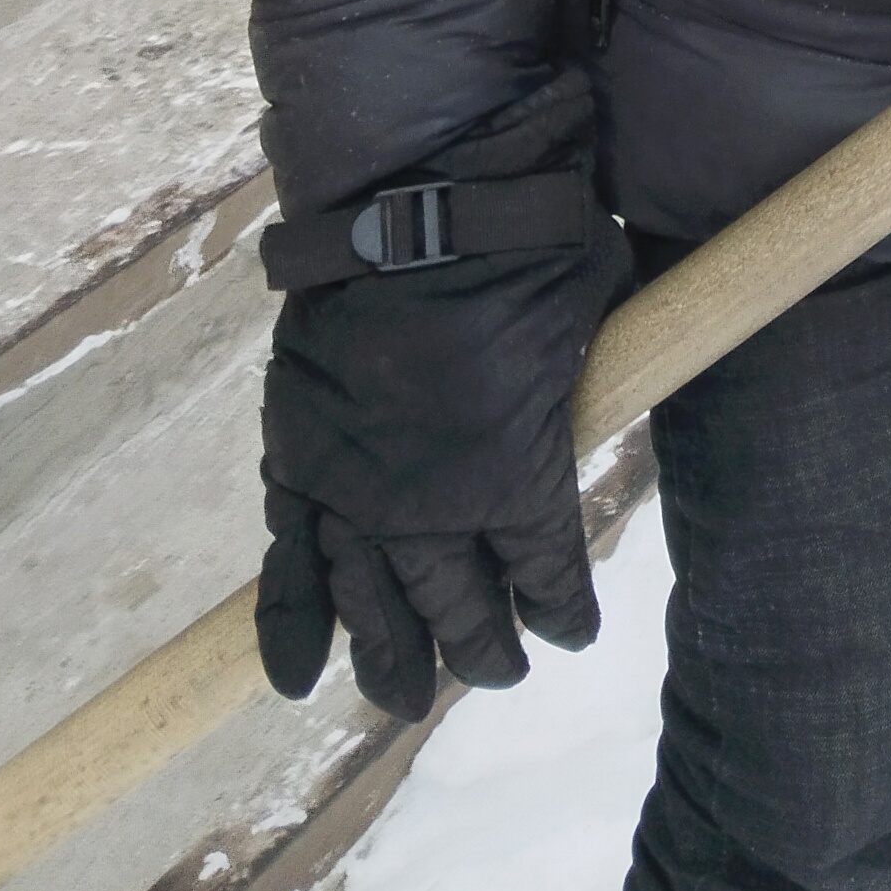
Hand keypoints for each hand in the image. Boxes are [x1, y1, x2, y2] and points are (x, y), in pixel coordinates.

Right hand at [255, 68, 631, 719]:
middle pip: (455, 609)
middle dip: (478, 648)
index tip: (569, 633)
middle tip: (494, 670)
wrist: (431, 193)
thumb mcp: (596, 330)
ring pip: (371, 600)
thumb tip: (601, 401)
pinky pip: (289, 558)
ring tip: (402, 696)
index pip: (544, 579)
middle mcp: (429, 507)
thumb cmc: (538, 249)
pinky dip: (289, 619)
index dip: (559, 612)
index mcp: (516, 484)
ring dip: (387, 655)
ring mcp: (354, 486)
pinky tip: (295, 677)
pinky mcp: (299, 453)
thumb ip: (585, 394)